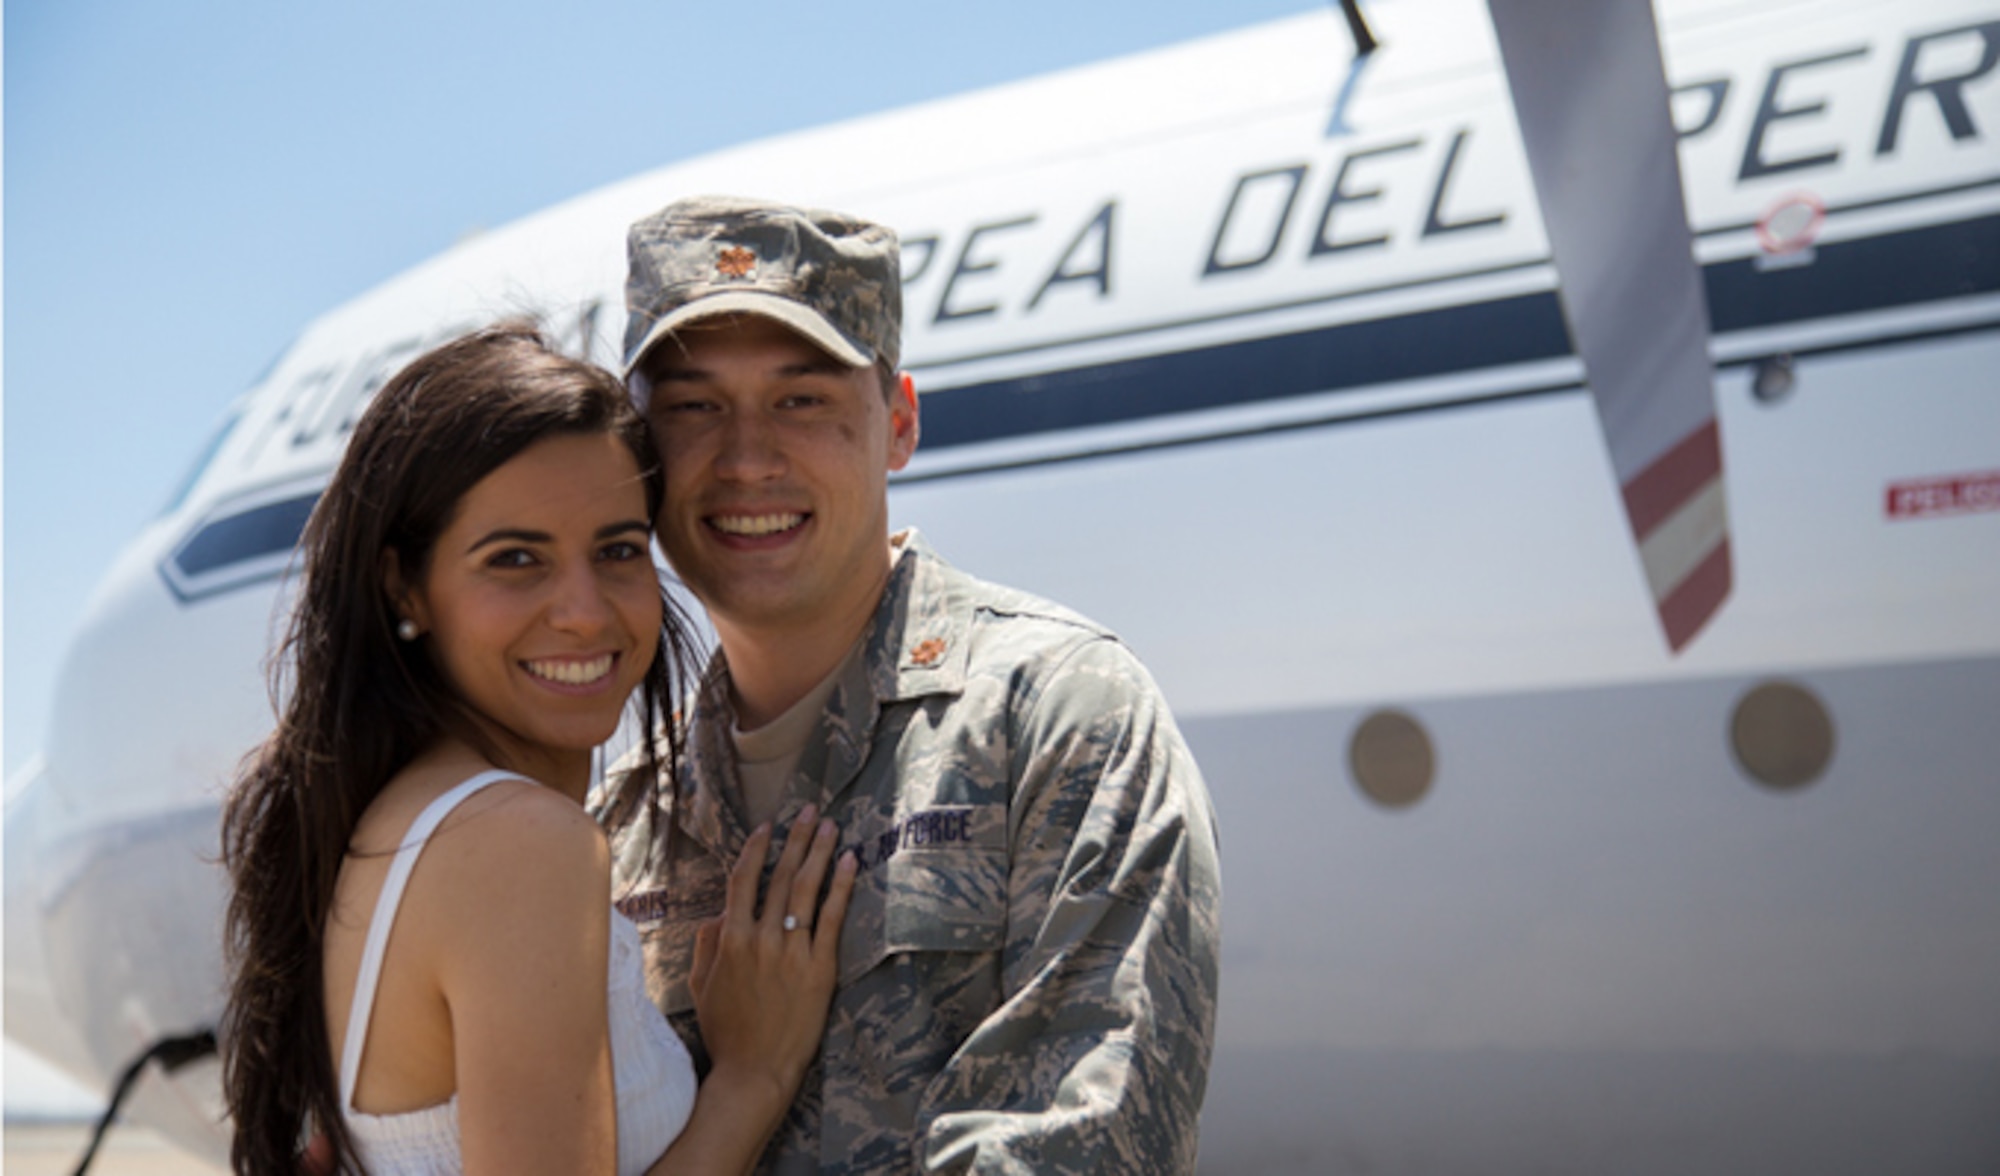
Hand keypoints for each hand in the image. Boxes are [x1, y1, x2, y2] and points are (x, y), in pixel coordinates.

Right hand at [689, 805, 856, 1106]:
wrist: (756, 1070)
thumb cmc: (727, 1031)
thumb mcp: (701, 987)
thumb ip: (705, 946)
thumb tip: (716, 915)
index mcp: (730, 939)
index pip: (743, 880)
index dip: (756, 849)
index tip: (767, 826)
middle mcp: (761, 938)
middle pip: (780, 876)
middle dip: (796, 838)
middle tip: (810, 810)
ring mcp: (792, 951)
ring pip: (806, 890)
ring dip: (820, 852)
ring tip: (831, 826)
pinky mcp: (819, 967)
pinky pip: (833, 918)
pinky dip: (841, 887)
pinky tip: (850, 863)